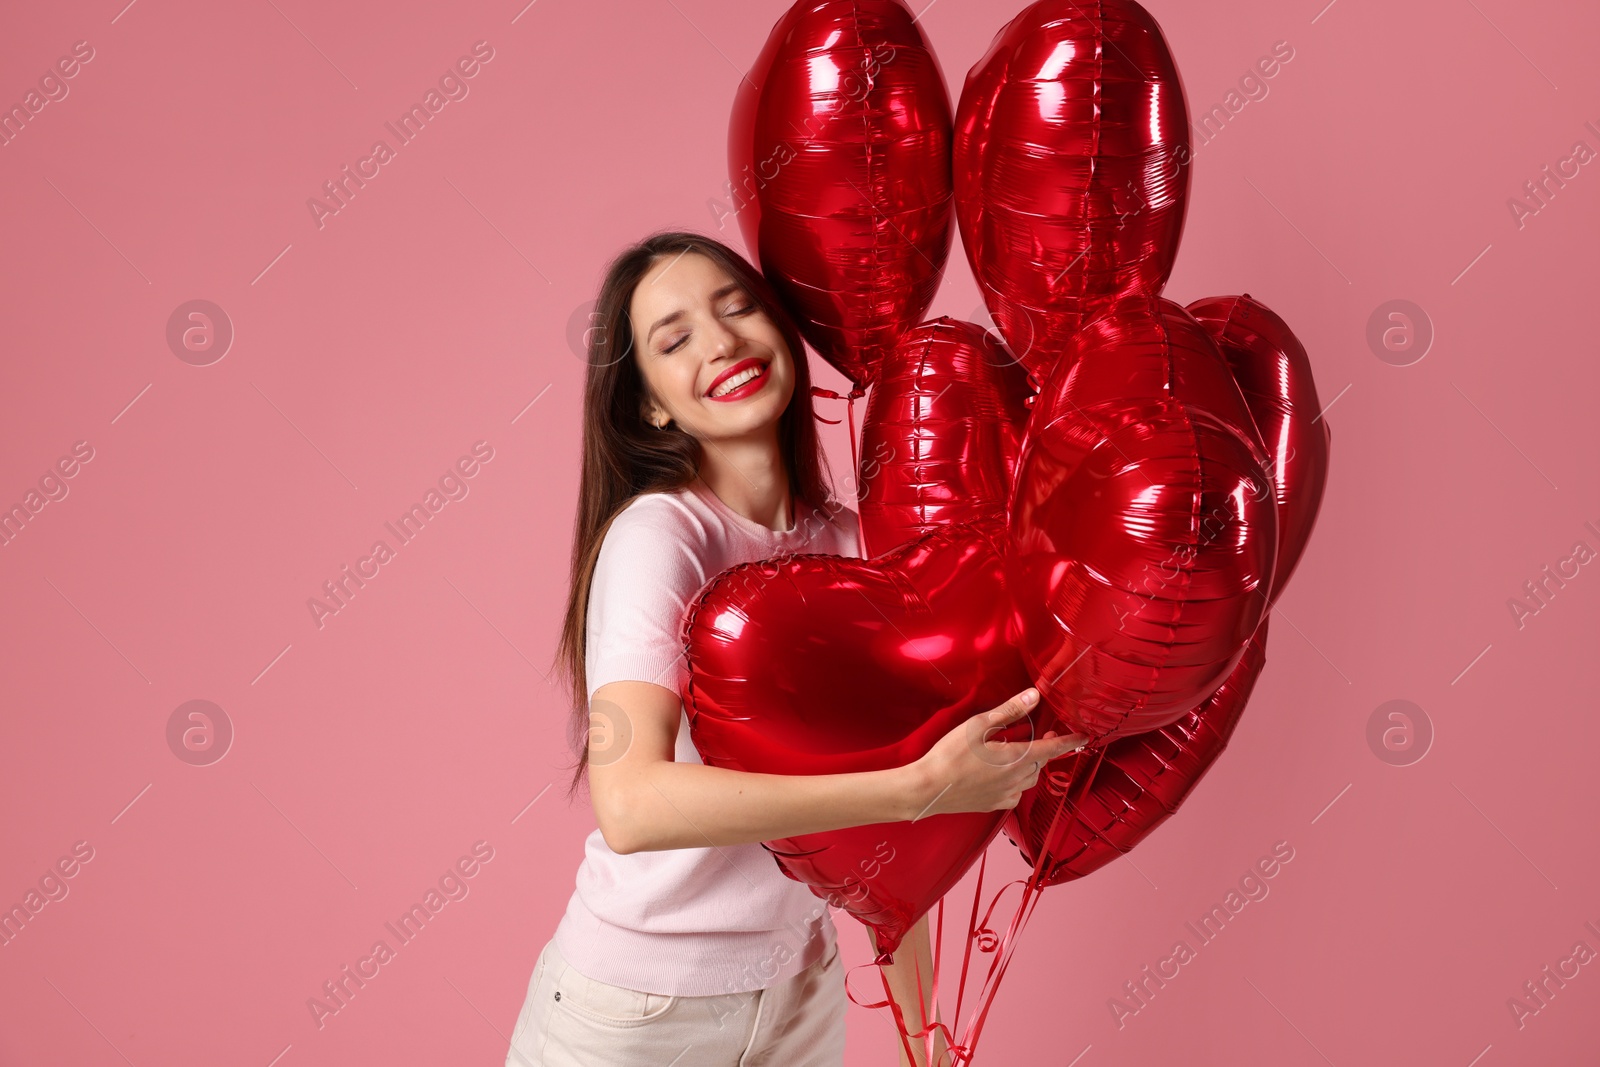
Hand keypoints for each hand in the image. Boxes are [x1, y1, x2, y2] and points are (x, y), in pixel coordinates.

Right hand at [905, 688, 1089, 820]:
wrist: (928, 789)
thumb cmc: (950, 754)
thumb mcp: (979, 725)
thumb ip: (1010, 711)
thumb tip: (1034, 696)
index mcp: (1017, 758)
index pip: (1053, 748)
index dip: (1070, 741)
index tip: (1084, 737)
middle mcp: (1017, 780)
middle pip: (1039, 762)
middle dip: (1039, 749)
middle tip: (1030, 735)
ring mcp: (1006, 795)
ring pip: (1028, 779)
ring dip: (1026, 765)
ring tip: (1010, 754)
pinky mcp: (995, 805)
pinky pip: (1015, 793)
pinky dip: (1014, 782)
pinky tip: (998, 775)